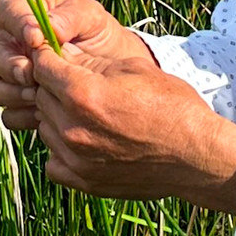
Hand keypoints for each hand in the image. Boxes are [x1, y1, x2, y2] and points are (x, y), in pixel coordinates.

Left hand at [0, 0, 235, 213]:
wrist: (196, 156)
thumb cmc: (172, 105)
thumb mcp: (133, 69)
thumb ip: (90, 63)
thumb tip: (63, 55)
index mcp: (82, 93)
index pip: (41, 65)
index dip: (47, 55)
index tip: (56, 55)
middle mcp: (71, 127)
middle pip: (39, 95)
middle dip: (52, 85)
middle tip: (74, 82)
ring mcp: (74, 158)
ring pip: (43, 127)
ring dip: (56, 116)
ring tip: (86, 113)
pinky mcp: (82, 180)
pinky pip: (52, 160)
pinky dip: (61, 150)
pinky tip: (86, 141)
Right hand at [0, 0, 152, 130]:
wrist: (115, 72)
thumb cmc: (99, 36)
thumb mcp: (92, 18)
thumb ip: (71, 16)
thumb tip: (50, 28)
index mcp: (25, 15)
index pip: (7, 11)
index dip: (16, 25)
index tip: (37, 40)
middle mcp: (12, 45)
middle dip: (11, 66)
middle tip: (33, 76)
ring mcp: (11, 77)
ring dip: (11, 93)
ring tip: (37, 96)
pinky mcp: (19, 105)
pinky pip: (7, 114)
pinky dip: (22, 115)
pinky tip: (42, 114)